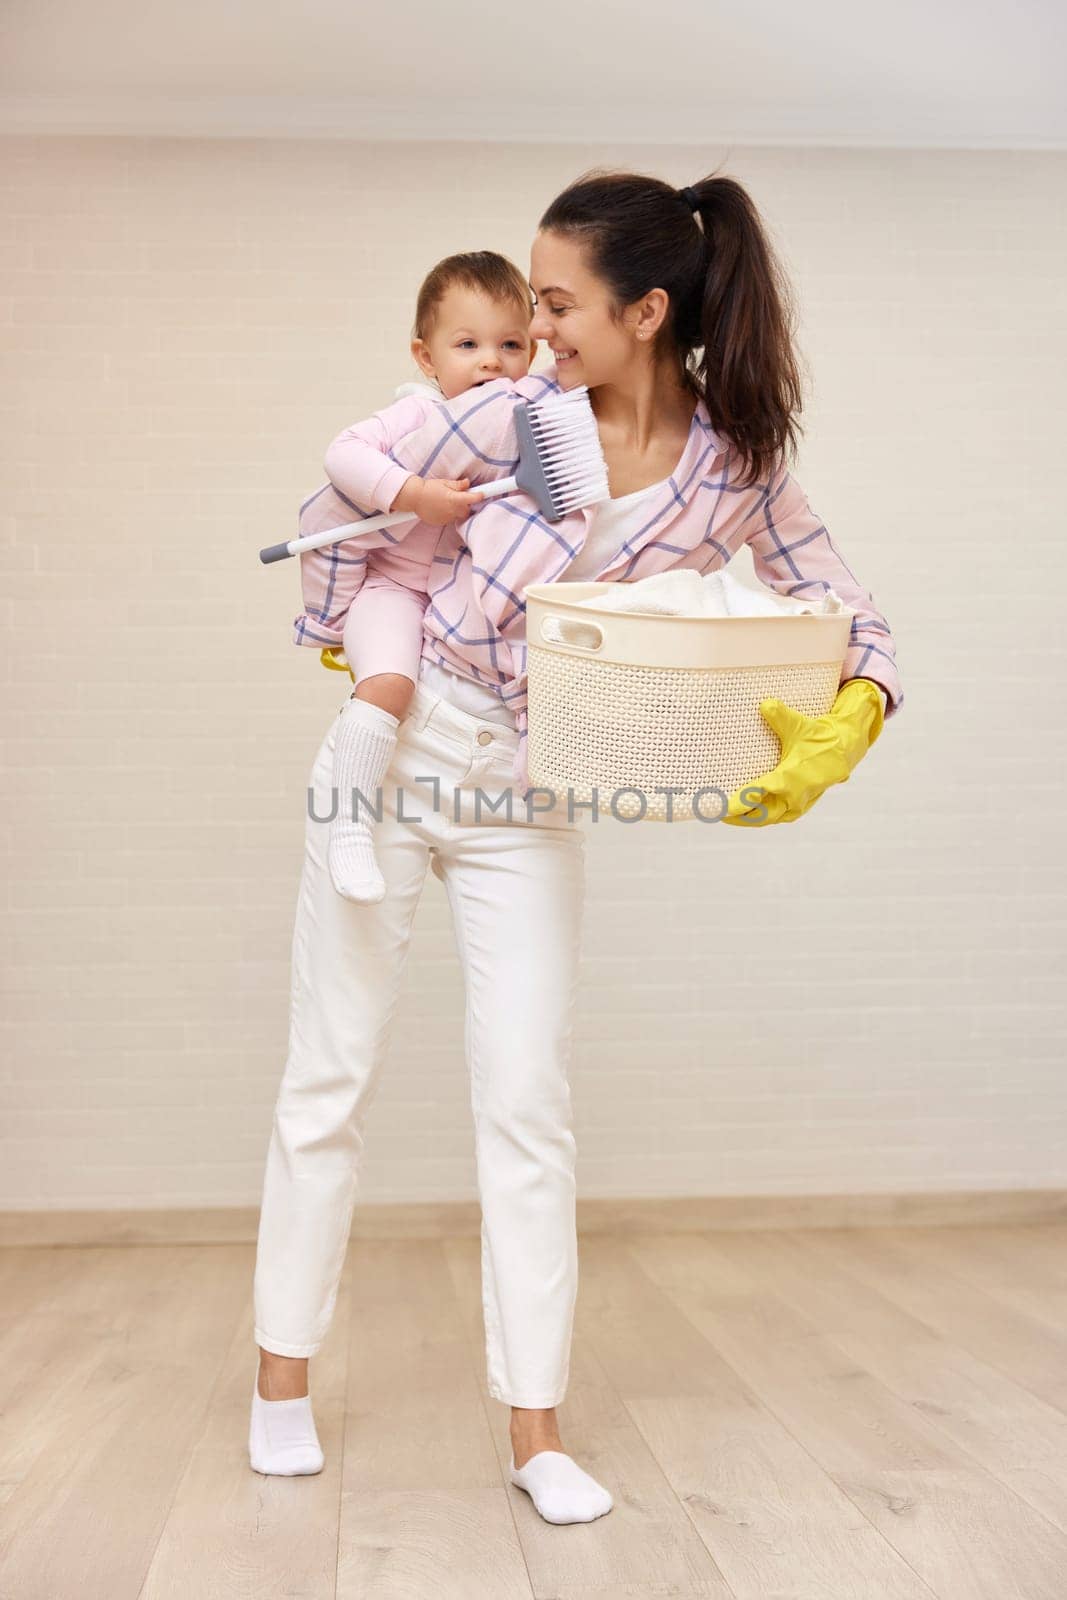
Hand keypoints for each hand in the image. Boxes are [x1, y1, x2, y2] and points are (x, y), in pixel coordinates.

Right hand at [391, 475, 482, 523]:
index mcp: (453, 499)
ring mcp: (446, 518)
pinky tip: (441, 508)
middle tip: (460, 498)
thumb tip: (468, 483)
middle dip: (465, 505)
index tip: (482, 494)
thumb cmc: (429, 488)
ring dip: (456, 510)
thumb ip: (458, 485)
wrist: (414, 498)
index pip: (471, 499)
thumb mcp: (444, 483)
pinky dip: (448, 514)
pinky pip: (449, 519)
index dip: (478, 496)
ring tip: (447, 502)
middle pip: (466, 511)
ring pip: (457, 516)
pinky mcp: (441, 522)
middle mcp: (451, 510)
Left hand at [721, 677, 885, 826]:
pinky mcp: (799, 806)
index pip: (758, 794)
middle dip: (737, 816)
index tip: (720, 807)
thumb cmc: (821, 738)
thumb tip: (765, 704)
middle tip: (716, 812)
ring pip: (768, 818)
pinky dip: (761, 815)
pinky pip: (776, 815)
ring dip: (748, 819)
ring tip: (727, 815)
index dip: (738, 802)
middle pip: (759, 815)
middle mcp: (794, 797)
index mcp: (791, 779)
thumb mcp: (801, 725)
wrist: (844, 751)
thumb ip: (780, 716)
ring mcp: (798, 804)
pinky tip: (747, 812)